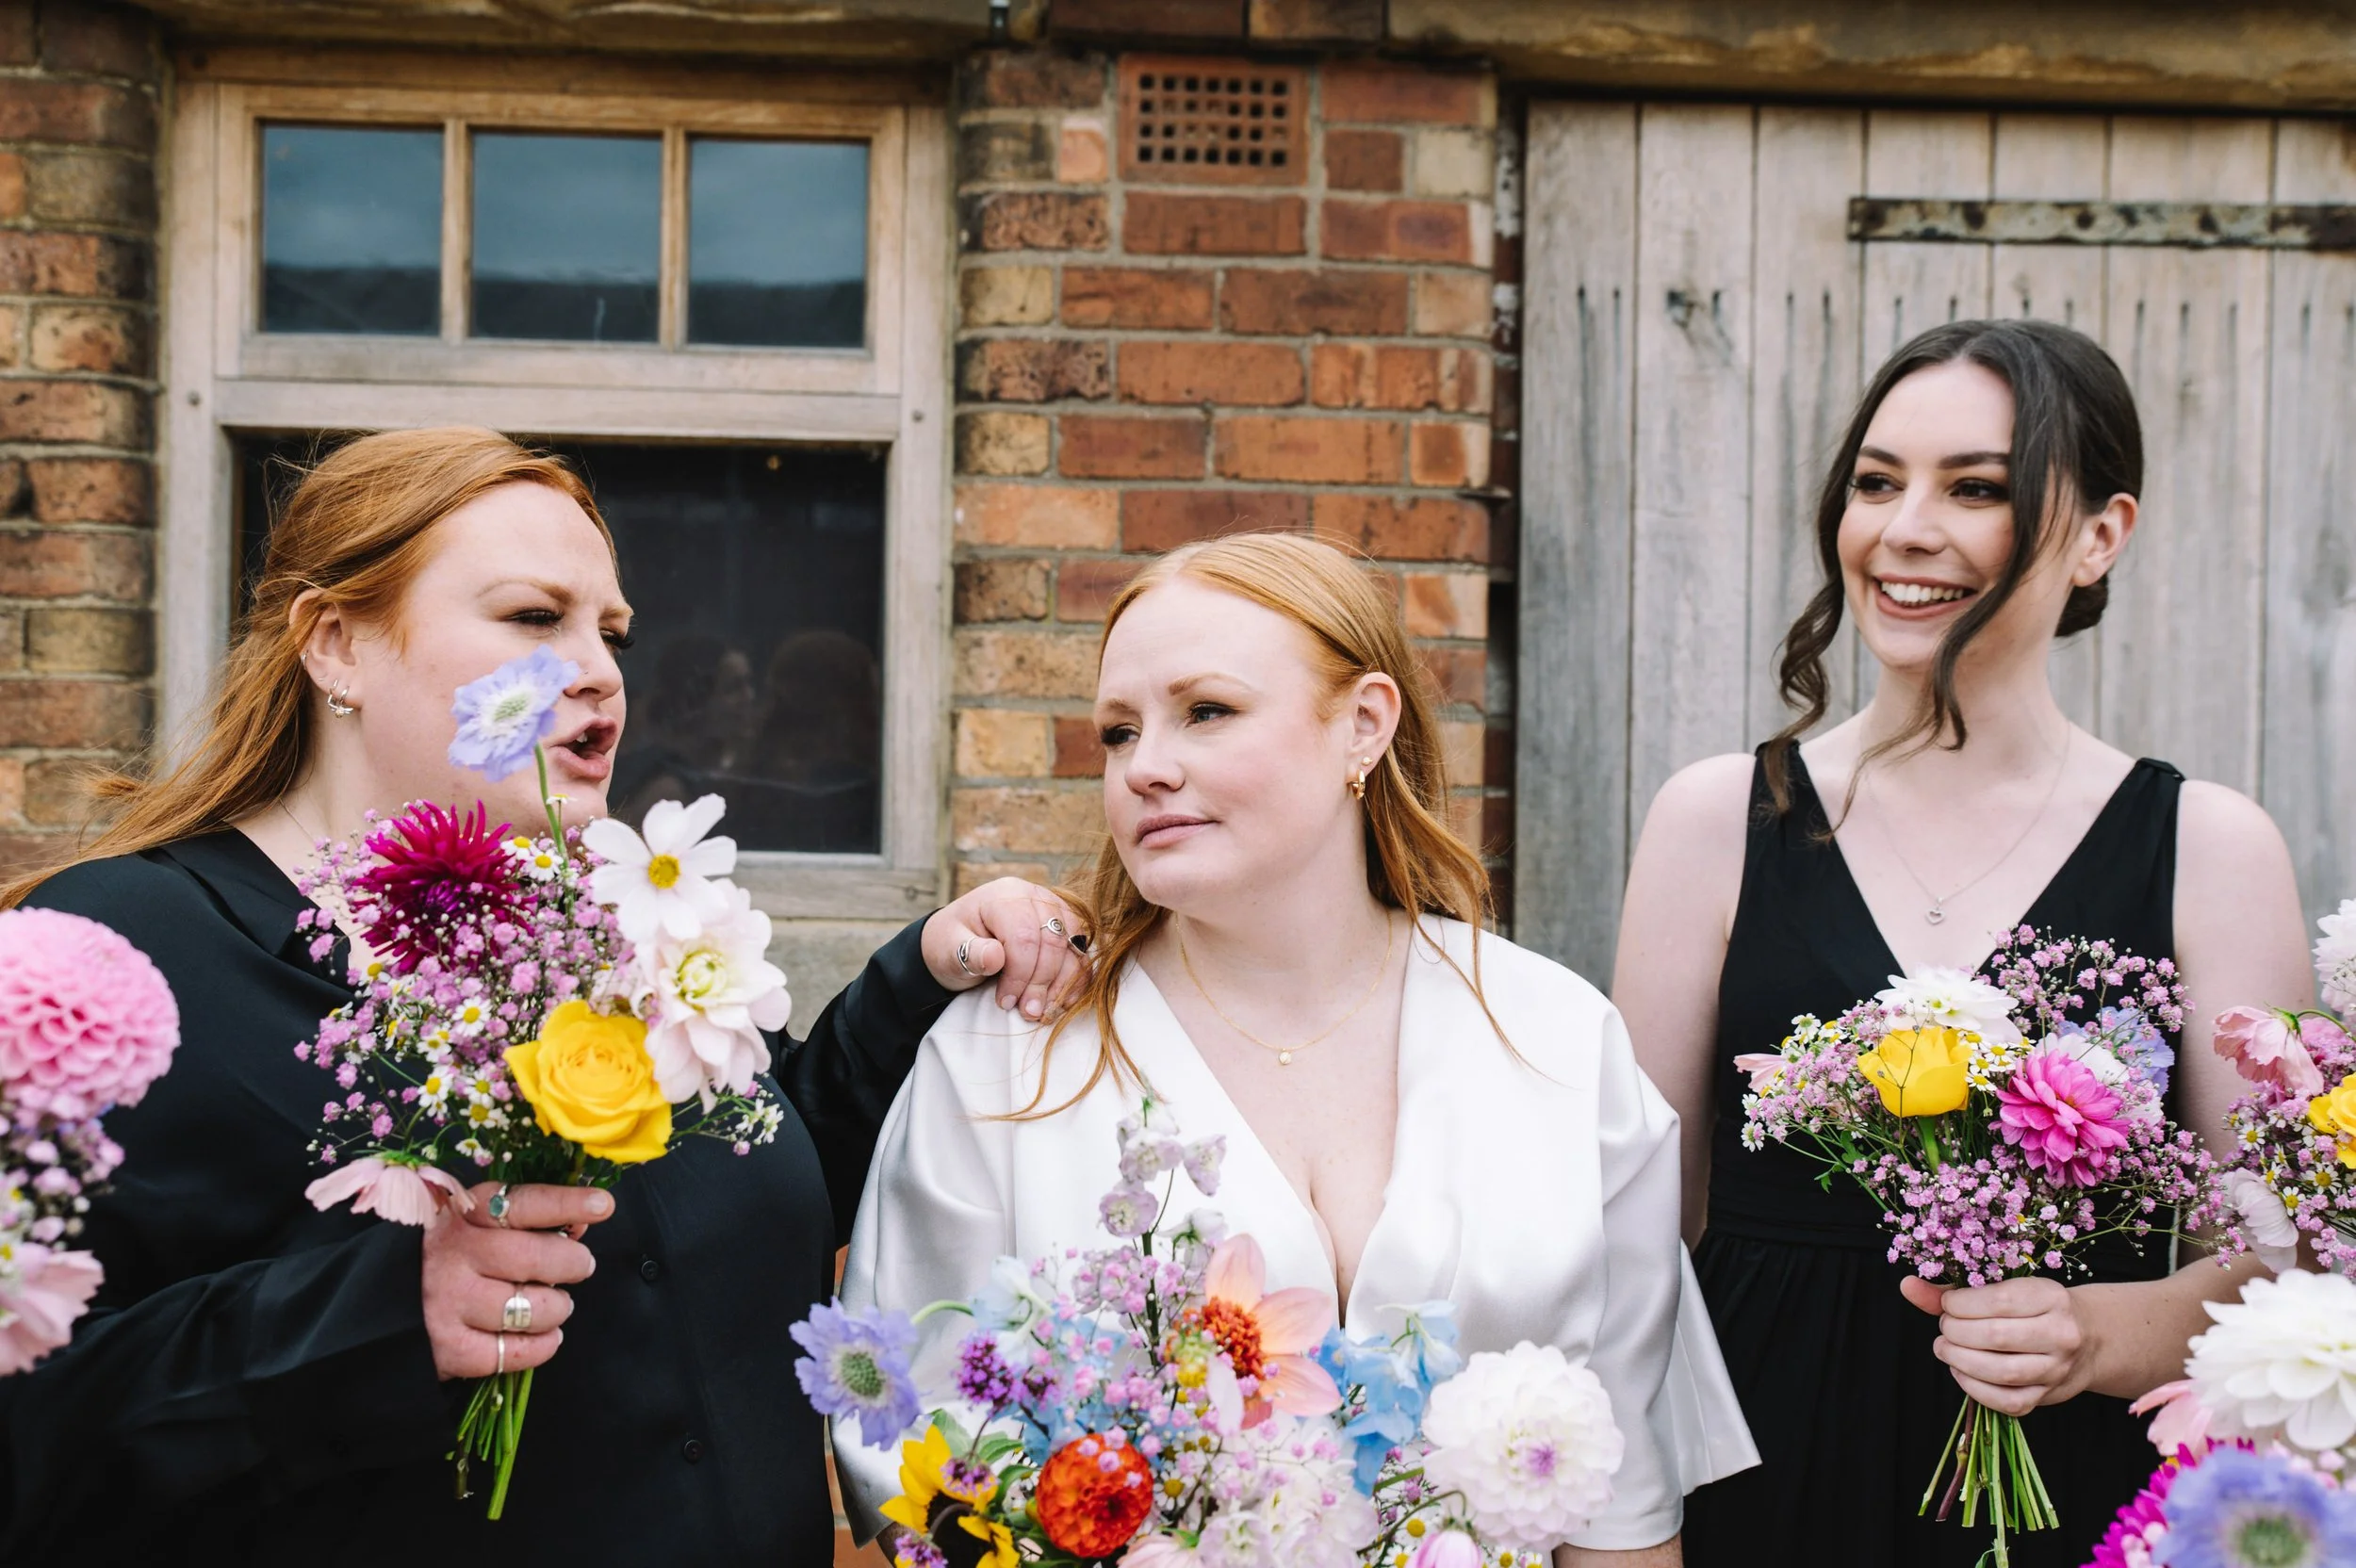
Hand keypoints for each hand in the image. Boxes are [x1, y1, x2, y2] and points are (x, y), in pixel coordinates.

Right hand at [421, 1182, 612, 1380]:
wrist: (389, 1300)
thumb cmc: (454, 1254)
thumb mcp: (481, 1222)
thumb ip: (530, 1219)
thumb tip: (582, 1222)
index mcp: (465, 1214)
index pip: (523, 1204)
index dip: (566, 1204)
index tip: (602, 1205)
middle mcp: (454, 1255)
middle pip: (535, 1258)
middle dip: (572, 1263)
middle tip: (579, 1266)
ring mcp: (448, 1302)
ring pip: (531, 1308)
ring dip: (557, 1308)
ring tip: (556, 1304)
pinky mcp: (449, 1347)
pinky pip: (515, 1352)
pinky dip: (541, 1346)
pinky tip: (542, 1336)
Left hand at [921, 877, 1088, 1020]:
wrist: (958, 943)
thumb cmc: (952, 945)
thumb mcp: (949, 950)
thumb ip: (969, 953)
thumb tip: (995, 957)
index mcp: (1004, 896)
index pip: (1024, 936)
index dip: (1019, 975)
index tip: (1005, 1002)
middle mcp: (1034, 896)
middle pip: (1053, 941)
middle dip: (1042, 983)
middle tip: (1028, 1012)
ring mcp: (1054, 910)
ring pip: (1073, 947)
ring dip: (1063, 985)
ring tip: (1044, 1012)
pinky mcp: (1065, 927)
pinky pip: (1081, 953)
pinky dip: (1077, 980)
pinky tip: (1064, 1002)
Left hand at [1902, 1274, 2096, 1416]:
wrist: (2088, 1338)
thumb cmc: (2034, 1307)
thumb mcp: (2006, 1288)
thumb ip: (1955, 1289)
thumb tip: (1907, 1286)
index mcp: (2051, 1297)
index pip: (1998, 1301)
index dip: (1960, 1304)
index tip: (1946, 1304)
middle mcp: (2061, 1334)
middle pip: (1995, 1336)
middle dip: (1956, 1332)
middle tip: (1945, 1327)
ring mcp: (2058, 1368)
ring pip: (2001, 1371)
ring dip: (1960, 1360)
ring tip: (1945, 1348)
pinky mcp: (2049, 1395)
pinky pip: (2007, 1401)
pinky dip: (1975, 1389)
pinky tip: (1960, 1372)